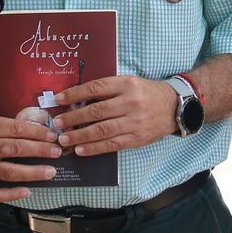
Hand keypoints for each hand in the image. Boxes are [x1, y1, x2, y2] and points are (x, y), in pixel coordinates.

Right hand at [0, 111, 60, 203]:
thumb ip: (10, 127)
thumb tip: (41, 133)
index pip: (17, 129)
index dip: (37, 133)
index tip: (53, 136)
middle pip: (15, 149)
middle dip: (40, 151)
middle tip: (57, 152)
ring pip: (9, 171)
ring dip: (32, 172)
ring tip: (50, 172)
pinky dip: (11, 194)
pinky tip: (27, 191)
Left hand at [50, 76, 177, 154]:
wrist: (175, 107)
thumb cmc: (147, 93)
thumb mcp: (130, 83)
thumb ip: (108, 90)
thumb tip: (79, 100)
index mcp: (127, 84)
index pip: (96, 88)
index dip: (75, 94)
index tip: (59, 99)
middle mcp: (130, 102)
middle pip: (96, 111)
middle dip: (73, 118)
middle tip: (56, 123)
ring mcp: (134, 122)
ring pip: (101, 130)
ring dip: (79, 135)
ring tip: (64, 139)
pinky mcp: (137, 138)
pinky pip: (111, 144)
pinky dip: (94, 148)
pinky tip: (81, 149)